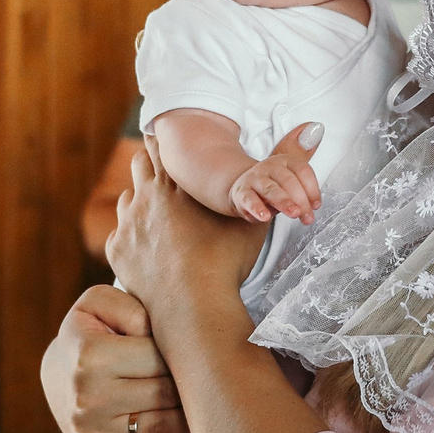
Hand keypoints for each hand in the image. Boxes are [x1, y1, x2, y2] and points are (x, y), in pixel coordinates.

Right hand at [39, 284, 194, 432]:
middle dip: (187, 386)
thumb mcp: (100, 303)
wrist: (56, 372)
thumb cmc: (88, 332)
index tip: (189, 350)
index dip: (179, 352)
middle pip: (164, 394)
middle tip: (207, 381)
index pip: (160, 358)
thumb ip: (131, 307)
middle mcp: (88, 396)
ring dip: (188, 422)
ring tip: (205, 411)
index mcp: (91, 356)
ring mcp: (89, 429)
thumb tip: (158, 334)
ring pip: (161, 427)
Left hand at [106, 137, 266, 329]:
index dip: (165, 141)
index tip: (168, 138)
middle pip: (140, 164)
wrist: (194, 306)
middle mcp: (144, 198)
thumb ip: (285, 165)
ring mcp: (128, 225)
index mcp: (174, 184)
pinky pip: (120, 234)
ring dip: (138, 199)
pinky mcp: (119, 252)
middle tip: (162, 167)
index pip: (159, 146)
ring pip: (127, 199)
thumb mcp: (258, 213)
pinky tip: (145, 243)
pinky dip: (132, 235)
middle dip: (150, 163)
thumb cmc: (227, 260)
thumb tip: (314, 126)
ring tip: (155, 208)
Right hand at [229, 121, 323, 222]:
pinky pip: (249, 200)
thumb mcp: (290, 171)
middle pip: (288, 181)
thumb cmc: (272, 183)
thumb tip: (317, 129)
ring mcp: (254, 179)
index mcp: (284, 160)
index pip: (302, 170)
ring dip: (284, 202)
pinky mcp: (241, 194)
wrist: (242, 190)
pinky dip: (257, 209)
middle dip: (301, 200)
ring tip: (294, 213)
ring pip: (270, 189)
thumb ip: (303, 153)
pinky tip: (264, 217)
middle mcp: (269, 166)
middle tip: (308, 217)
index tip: (316, 205)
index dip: (312, 188)